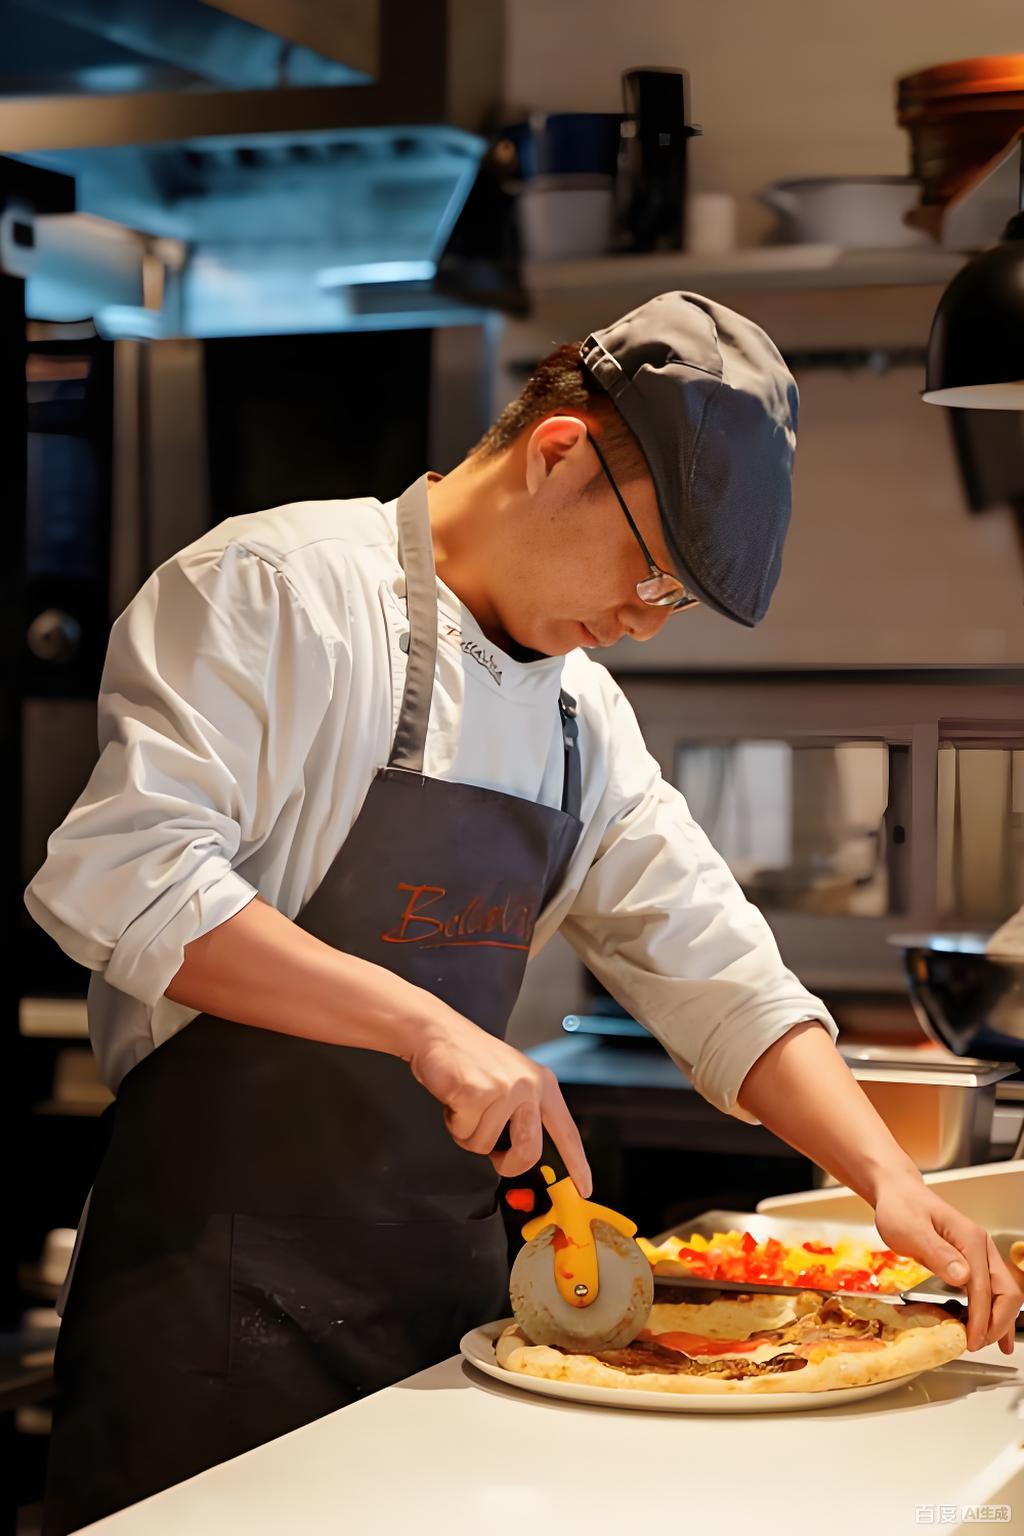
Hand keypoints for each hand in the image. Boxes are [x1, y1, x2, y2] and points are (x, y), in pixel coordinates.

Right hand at [408, 1012, 592, 1194]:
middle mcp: (528, 1086)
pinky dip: (453, 1122)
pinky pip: (463, 1132)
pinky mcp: (476, 1093)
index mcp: (542, 1084)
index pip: (566, 1131)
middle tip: (492, 1153)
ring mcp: (503, 1089)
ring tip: (466, 1103)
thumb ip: (524, 1113)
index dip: (577, 1164)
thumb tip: (524, 1154)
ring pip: (485, 1145)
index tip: (584, 1188)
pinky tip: (454, 1098)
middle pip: (528, 1152)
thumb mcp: (511, 1080)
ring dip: (468, 1132)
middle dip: (507, 1163)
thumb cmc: (472, 1060)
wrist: (439, 1032)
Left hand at [872, 1171, 1021, 1353]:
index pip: (984, 1289)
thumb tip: (964, 1277)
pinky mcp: (971, 1260)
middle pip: (1006, 1292)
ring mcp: (978, 1253)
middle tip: (977, 1345)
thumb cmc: (901, 1209)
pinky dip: (993, 1310)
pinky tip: (989, 1327)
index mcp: (971, 1240)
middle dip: (997, 1323)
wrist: (897, 1193)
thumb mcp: (911, 1229)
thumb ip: (936, 1252)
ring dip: (1000, 1320)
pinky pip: (990, 1289)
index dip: (980, 1319)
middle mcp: (981, 1247)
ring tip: (993, 1344)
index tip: (971, 1342)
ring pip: (1004, 1292)